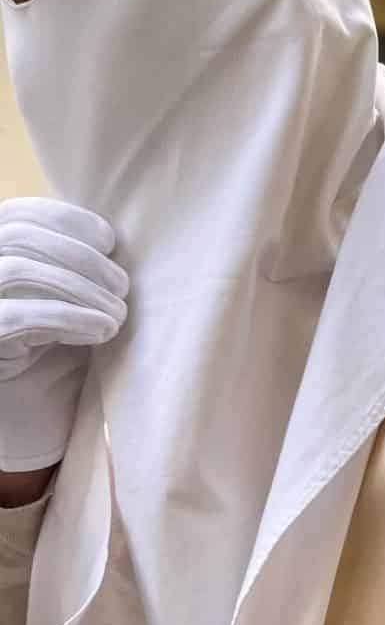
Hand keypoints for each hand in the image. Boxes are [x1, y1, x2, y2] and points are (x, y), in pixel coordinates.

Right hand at [0, 198, 127, 473]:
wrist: (19, 410)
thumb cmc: (46, 347)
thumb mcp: (59, 300)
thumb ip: (74, 270)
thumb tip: (114, 244)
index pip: (21, 214)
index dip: (68, 220)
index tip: (109, 241)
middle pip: (23, 238)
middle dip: (84, 258)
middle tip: (123, 288)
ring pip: (20, 271)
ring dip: (82, 289)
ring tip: (117, 315)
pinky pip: (20, 316)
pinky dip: (69, 318)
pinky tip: (102, 330)